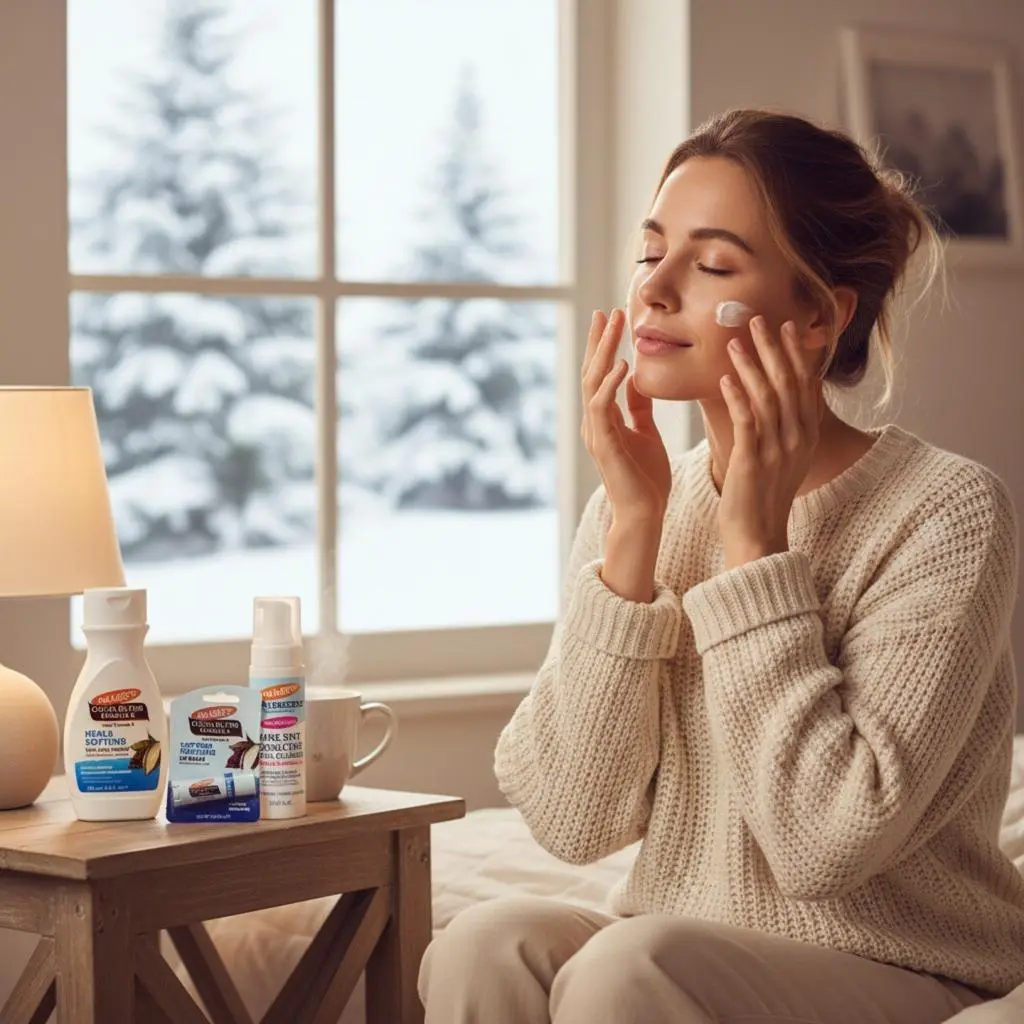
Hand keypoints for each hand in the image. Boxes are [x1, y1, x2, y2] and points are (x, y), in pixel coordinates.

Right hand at [581, 308, 671, 523]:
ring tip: (615, 327)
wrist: (645, 514)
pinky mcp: (605, 445)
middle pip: (592, 372)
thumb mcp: (645, 433)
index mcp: (604, 419)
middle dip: (600, 341)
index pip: (601, 374)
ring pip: (593, 383)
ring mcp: (596, 433)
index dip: (605, 346)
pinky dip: (610, 384)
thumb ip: (638, 407)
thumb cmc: (646, 480)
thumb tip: (635, 379)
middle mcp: (595, 423)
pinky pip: (602, 408)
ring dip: (604, 353)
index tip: (612, 318)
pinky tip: (622, 365)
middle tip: (607, 311)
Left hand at [718, 315, 823, 568]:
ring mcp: (778, 449)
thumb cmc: (762, 496)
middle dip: (774, 348)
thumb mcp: (783, 456)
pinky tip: (725, 377)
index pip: (804, 384)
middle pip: (788, 382)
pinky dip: (738, 396)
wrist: (757, 537)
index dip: (795, 354)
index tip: (786, 326)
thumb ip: (785, 425)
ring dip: (751, 365)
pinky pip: (748, 420)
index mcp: (806, 435)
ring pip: (768, 396)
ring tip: (734, 341)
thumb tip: (783, 396)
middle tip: (758, 320)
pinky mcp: (754, 461)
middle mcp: (798, 438)